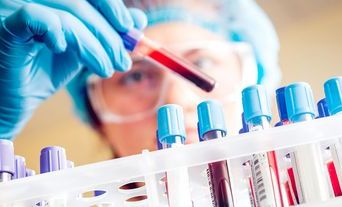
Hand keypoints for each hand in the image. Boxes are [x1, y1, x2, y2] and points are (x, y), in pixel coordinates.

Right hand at [0, 0, 146, 138]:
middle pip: (82, 3)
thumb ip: (108, 33)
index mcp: (53, 1)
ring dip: (93, 44)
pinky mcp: (6, 26)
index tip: (130, 30)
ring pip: (68, 14)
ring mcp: (16, 8)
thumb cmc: (47, 70)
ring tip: (105, 69)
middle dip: (108, 35)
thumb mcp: (85, 49)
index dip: (112, 8)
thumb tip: (139, 21)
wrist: (20, 99)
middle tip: (121, 61)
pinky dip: (59, 32)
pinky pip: (36, 16)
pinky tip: (64, 50)